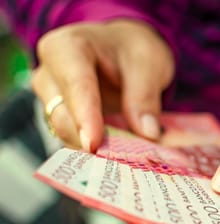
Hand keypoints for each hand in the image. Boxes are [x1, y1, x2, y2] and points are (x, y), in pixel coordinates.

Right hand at [32, 19, 174, 150]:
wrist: (124, 50)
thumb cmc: (131, 49)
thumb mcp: (148, 63)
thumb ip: (145, 97)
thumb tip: (147, 133)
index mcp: (66, 48)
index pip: (75, 85)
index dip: (85, 116)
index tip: (94, 143)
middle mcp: (49, 75)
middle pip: (62, 115)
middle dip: (90, 139)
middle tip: (123, 158)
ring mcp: (50, 100)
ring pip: (65, 133)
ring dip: (93, 148)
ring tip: (124, 157)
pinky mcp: (60, 120)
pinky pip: (73, 140)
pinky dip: (95, 150)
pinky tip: (117, 157)